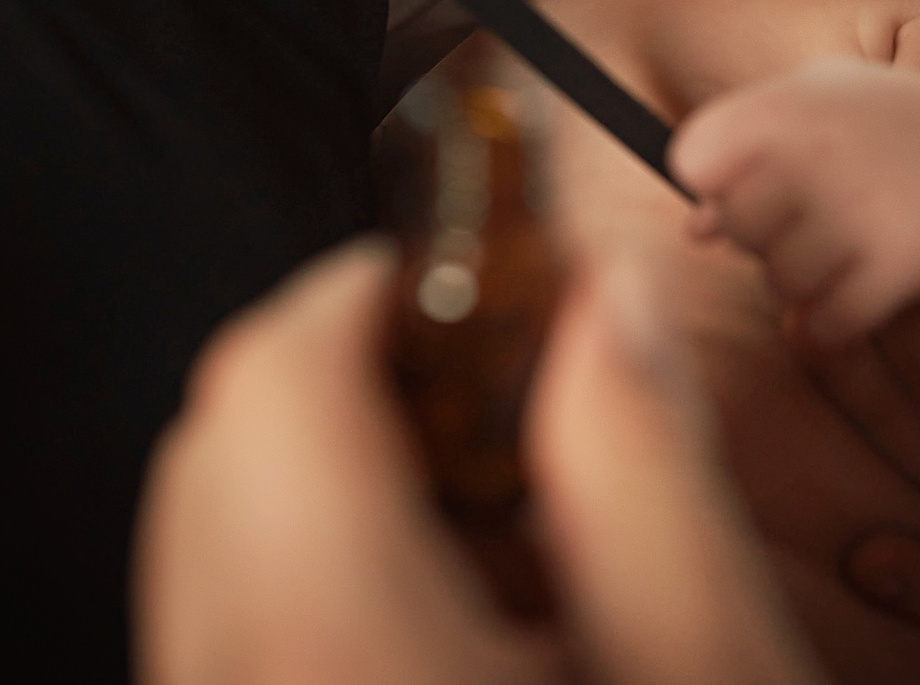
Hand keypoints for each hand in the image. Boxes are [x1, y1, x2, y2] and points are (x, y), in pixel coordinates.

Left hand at [136, 241, 818, 684]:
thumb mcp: (714, 666)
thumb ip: (648, 466)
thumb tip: (600, 295)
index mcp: (338, 645)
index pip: (269, 379)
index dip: (372, 285)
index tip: (476, 273)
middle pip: (215, 447)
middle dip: (357, 378)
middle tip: (506, 398)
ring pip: (205, 541)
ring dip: (330, 485)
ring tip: (497, 532)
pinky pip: (219, 630)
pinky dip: (308, 584)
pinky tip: (452, 624)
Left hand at [671, 59, 919, 356]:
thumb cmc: (873, 130)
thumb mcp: (808, 113)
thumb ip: (743, 156)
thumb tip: (697, 230)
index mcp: (793, 100)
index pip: (695, 157)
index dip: (714, 180)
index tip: (744, 178)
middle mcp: (824, 146)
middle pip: (737, 225)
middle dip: (763, 230)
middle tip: (810, 212)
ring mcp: (864, 205)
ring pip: (779, 281)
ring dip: (804, 276)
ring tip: (847, 240)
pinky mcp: (900, 262)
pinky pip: (823, 325)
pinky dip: (837, 318)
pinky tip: (862, 284)